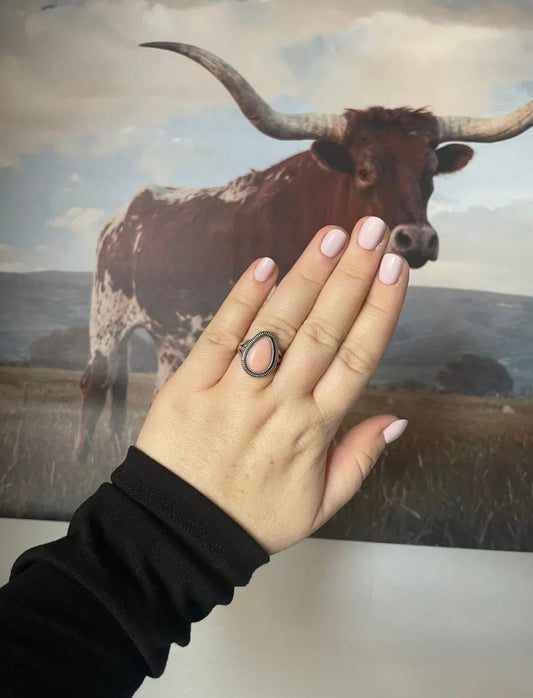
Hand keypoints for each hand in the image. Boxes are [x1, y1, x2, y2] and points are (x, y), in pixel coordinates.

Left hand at [136, 216, 408, 554]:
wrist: (178, 533)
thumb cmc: (251, 518)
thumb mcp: (319, 506)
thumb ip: (360, 460)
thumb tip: (397, 420)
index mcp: (314, 429)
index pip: (358, 359)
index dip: (379, 310)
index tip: (395, 270)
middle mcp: (279, 403)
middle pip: (325, 330)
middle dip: (352, 275)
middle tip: (372, 230)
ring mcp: (234, 391)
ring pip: (278, 325)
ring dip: (306, 276)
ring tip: (331, 235)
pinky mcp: (191, 385)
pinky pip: (221, 336)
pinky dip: (242, 299)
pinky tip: (265, 265)